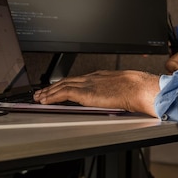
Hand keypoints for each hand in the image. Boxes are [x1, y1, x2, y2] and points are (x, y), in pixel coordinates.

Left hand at [33, 70, 159, 116]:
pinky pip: (63, 93)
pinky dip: (53, 96)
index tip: (57, 88)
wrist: (137, 88)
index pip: (77, 79)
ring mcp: (87, 84)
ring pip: (62, 86)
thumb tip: (116, 99)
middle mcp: (91, 78)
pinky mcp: (85, 93)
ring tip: (40, 98)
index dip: (64, 84)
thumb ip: (114, 91)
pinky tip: (46, 100)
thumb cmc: (136, 88)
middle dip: (52, 87)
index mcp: (100, 76)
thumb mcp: (122, 87)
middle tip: (42, 93)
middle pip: (66, 81)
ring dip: (49, 92)